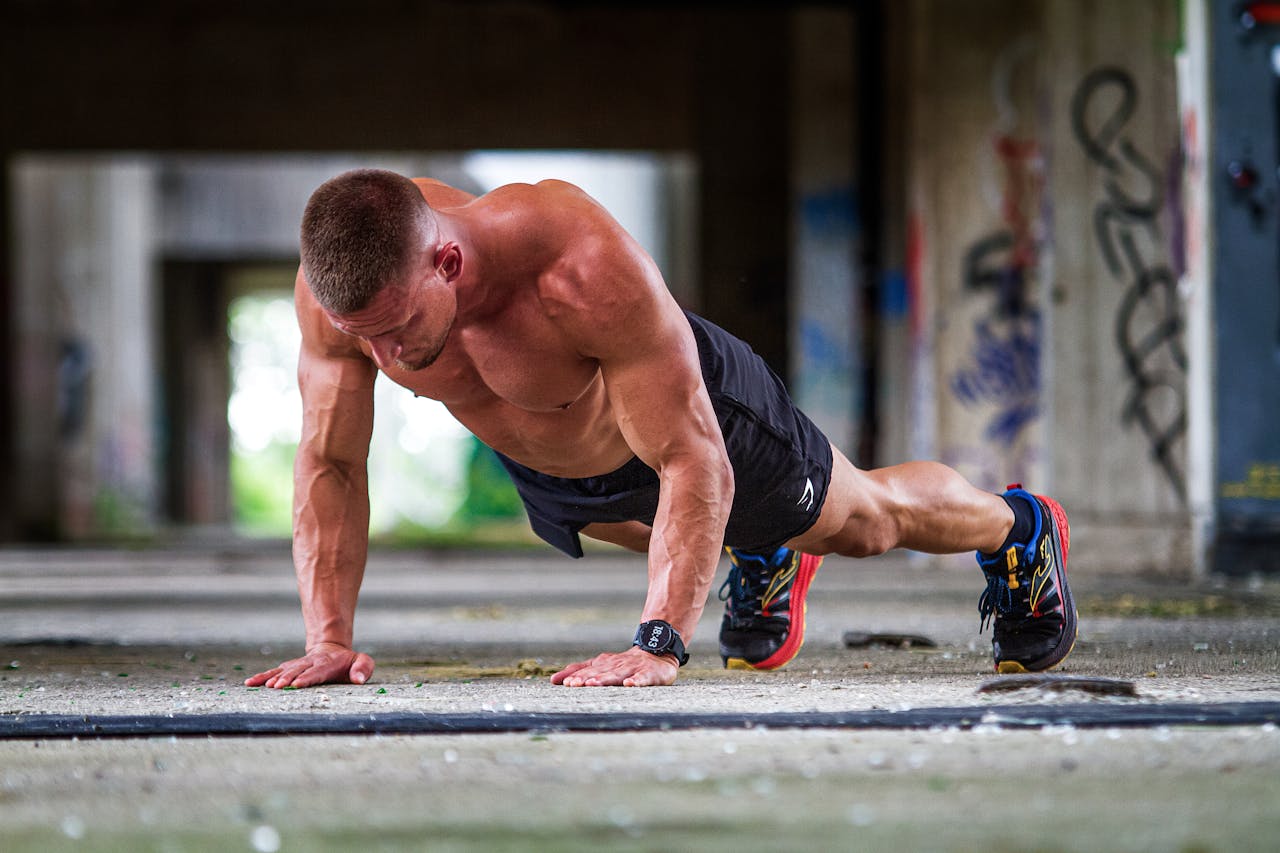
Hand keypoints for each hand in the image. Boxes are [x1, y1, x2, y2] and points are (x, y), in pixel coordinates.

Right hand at [244, 642, 374, 688]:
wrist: (331, 649)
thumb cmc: (348, 662)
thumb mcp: (362, 661)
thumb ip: (363, 668)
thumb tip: (358, 679)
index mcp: (327, 663)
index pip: (317, 671)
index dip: (307, 677)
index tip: (297, 684)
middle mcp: (310, 663)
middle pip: (297, 671)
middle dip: (287, 678)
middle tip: (277, 686)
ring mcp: (297, 665)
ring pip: (283, 670)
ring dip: (273, 677)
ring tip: (263, 686)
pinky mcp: (288, 668)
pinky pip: (273, 671)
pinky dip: (262, 676)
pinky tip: (250, 683)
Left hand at [551, 646, 678, 686]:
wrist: (656, 652)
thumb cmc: (623, 664)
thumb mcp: (600, 666)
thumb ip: (578, 671)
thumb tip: (553, 680)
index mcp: (603, 664)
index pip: (588, 670)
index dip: (577, 676)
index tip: (565, 683)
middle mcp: (615, 665)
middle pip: (600, 673)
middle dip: (586, 679)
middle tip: (574, 684)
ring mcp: (632, 669)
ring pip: (617, 675)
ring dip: (605, 679)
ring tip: (593, 684)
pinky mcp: (648, 674)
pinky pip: (642, 678)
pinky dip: (636, 681)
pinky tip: (629, 685)